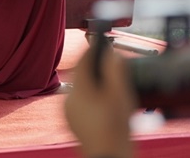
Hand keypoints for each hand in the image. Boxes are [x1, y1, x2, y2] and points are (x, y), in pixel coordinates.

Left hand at [64, 39, 135, 157]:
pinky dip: (94, 96)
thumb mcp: (120, 97)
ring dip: (97, 83)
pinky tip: (108, 102)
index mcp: (78, 90)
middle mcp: (69, 99)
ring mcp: (69, 111)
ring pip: (83, 88)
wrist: (108, 157)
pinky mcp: (74, 121)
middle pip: (83, 74)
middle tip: (114, 64)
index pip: (83, 60)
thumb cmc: (116, 130)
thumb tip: (111, 53)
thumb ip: (115, 71)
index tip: (105, 43)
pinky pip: (83, 101)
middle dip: (98, 68)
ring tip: (114, 85)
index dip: (94, 49)